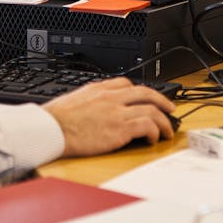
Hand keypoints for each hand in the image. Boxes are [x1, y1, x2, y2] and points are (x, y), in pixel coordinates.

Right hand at [42, 77, 176, 156]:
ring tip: (167, 130)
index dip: (142, 92)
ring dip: (164, 121)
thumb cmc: (57, 119)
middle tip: (171, 109)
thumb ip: (90, 100)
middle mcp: (111, 97)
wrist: (52, 129)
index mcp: (99, 89)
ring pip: (152, 110)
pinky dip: (154, 131)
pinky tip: (153, 139)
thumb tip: (95, 107)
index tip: (147, 99)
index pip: (127, 84)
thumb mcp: (75, 100)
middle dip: (162, 100)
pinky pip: (147, 126)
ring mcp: (117, 112)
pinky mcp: (120, 129)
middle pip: (146, 93)